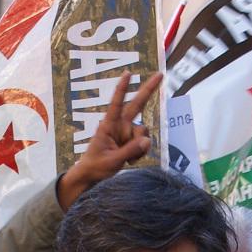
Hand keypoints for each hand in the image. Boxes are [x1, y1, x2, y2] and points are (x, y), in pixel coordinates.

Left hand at [57, 71, 163, 207]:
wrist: (91, 177)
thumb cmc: (96, 167)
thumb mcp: (112, 160)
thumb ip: (130, 150)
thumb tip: (146, 140)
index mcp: (109, 125)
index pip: (117, 103)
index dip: (123, 88)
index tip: (128, 74)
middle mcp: (119, 125)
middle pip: (137, 105)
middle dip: (148, 90)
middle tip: (161, 74)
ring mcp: (126, 133)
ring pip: (143, 132)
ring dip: (140, 146)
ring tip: (128, 159)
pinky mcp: (130, 142)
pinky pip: (143, 143)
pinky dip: (140, 152)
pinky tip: (130, 160)